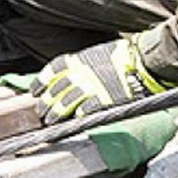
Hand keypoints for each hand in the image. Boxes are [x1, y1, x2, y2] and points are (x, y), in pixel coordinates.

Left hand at [30, 37, 167, 124]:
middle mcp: (79, 74)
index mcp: (77, 60)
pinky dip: (78, 118)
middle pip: (55, 91)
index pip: (51, 72)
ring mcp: (90, 88)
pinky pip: (85, 111)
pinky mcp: (104, 100)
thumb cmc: (122, 56)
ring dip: (56, 114)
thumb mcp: (95, 54)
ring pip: (65, 103)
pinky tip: (73, 123)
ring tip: (50, 122)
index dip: (40, 83)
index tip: (34, 92)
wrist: (143, 62)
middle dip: (45, 103)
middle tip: (40, 112)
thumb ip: (80, 65)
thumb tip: (70, 76)